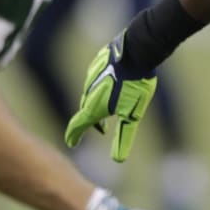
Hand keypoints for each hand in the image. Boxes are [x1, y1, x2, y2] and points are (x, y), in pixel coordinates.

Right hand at [64, 31, 157, 161]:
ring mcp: (92, 75)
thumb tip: (118, 160)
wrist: (137, 50)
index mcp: (93, 106)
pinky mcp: (99, 62)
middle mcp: (88, 91)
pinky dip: (101, 87)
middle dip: (92, 122)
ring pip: (91, 93)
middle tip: (101, 130)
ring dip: (97, 104)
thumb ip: (124, 137)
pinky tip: (113, 85)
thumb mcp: (132, 115)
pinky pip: (96, 78)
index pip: (77, 126)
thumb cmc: (135, 84)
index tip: (72, 143)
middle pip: (85, 110)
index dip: (74, 136)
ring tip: (110, 109)